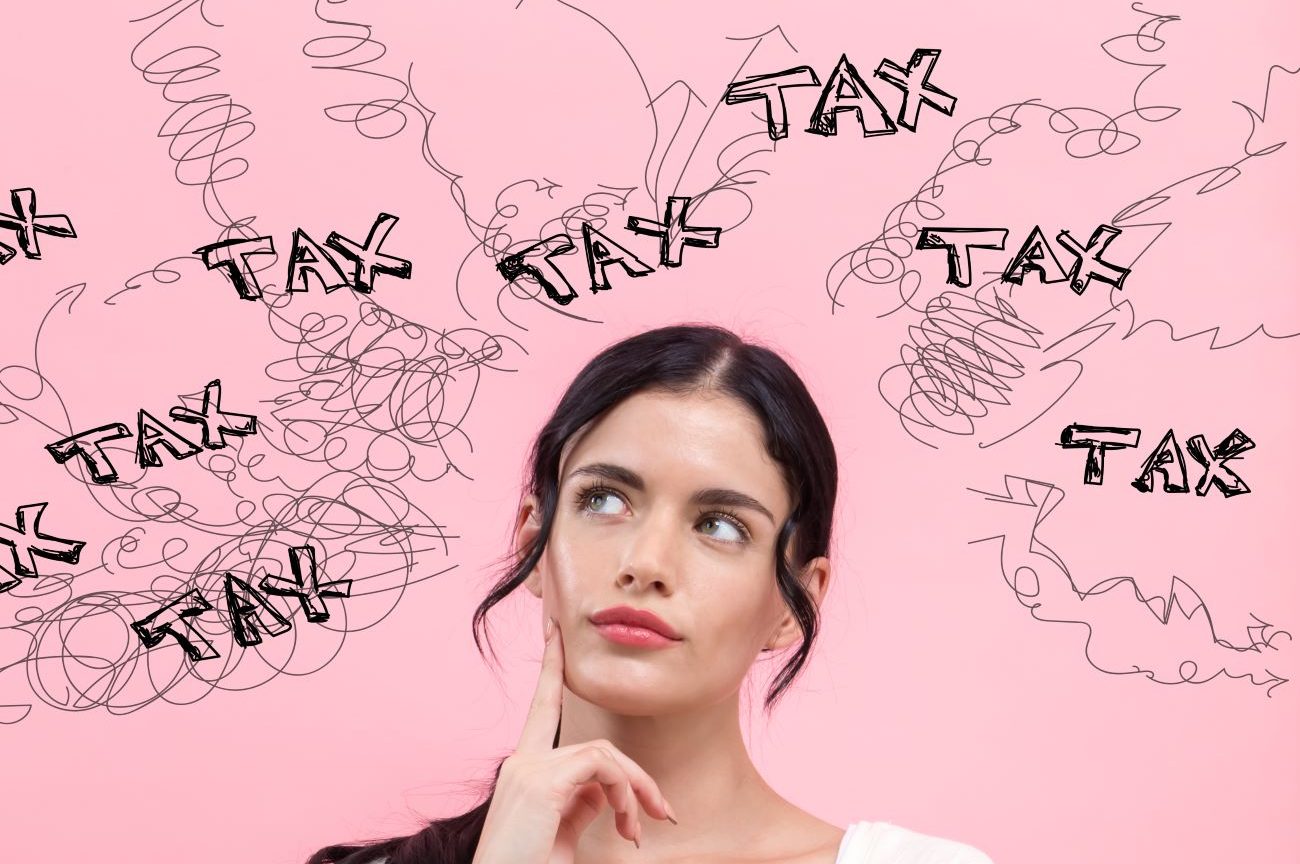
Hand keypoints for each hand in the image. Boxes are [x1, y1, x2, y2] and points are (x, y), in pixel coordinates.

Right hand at [470, 616, 677, 863]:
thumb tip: (606, 792)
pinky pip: (602, 768)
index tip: (554, 632)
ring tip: (635, 834)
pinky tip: (625, 828)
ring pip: (605, 755)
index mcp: (523, 771)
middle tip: (665, 813)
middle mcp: (521, 761)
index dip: (549, 667)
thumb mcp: (562, 833)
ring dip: (634, 793)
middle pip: (597, 745)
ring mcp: (529, 768)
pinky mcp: (541, 782)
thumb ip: (580, 803)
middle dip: (637, 778)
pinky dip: (625, 795)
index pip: (541, 707)